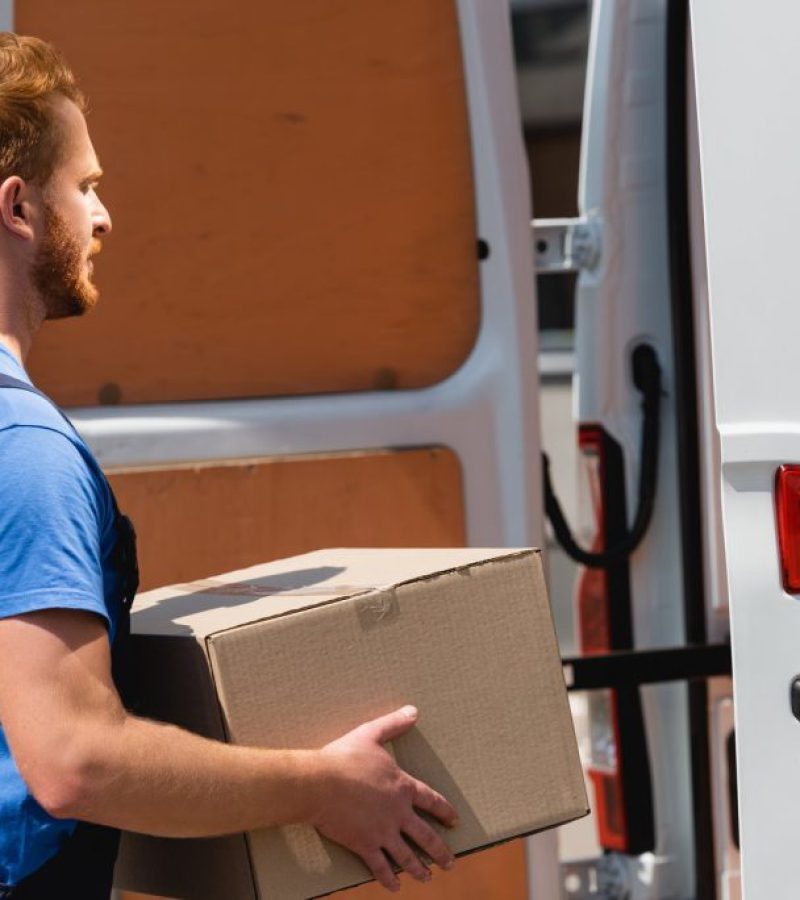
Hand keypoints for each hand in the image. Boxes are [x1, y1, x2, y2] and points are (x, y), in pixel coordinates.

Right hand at [310, 705, 457, 892]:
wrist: (320, 783)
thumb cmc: (345, 757)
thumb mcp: (371, 734)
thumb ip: (394, 724)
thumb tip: (414, 711)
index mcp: (402, 787)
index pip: (431, 801)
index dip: (445, 811)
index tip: (454, 822)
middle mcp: (398, 813)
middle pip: (425, 836)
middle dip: (440, 851)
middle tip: (450, 863)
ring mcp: (383, 832)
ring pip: (407, 856)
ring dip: (419, 869)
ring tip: (428, 878)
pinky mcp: (364, 845)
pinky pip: (380, 867)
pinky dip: (388, 878)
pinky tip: (395, 886)